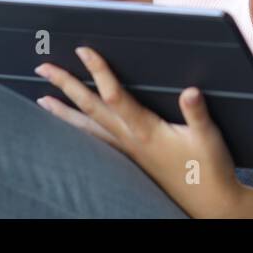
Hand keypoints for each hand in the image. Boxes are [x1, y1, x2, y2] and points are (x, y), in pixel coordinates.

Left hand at [34, 47, 247, 217]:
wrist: (208, 201)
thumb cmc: (209, 168)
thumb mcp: (208, 137)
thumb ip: (197, 112)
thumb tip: (190, 91)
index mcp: (146, 130)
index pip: (115, 96)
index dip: (98, 71)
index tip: (82, 50)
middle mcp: (130, 140)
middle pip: (90, 108)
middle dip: (66, 86)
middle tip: (43, 68)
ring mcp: (127, 151)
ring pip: (87, 127)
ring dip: (64, 112)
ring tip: (42, 101)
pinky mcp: (131, 159)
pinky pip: (96, 141)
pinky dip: (79, 131)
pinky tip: (73, 129)